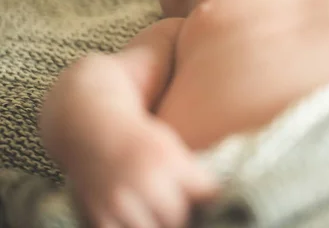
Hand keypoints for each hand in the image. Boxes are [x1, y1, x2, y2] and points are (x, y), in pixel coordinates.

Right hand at [67, 117, 217, 227]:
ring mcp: (119, 203)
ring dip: (160, 224)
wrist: (93, 131)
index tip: (209, 199)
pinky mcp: (99, 217)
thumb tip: (215, 203)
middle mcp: (144, 182)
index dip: (211, 199)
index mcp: (168, 160)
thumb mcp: (171, 146)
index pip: (206, 193)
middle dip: (184, 215)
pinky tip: (141, 218)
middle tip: (182, 208)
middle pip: (179, 218)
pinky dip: (136, 227)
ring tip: (161, 213)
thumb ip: (191, 174)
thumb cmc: (141, 141)